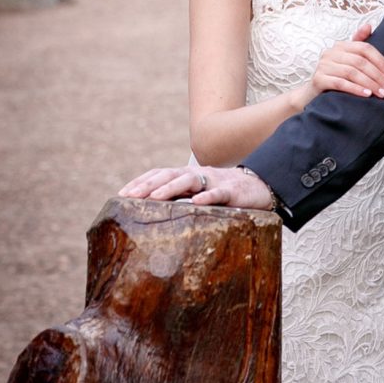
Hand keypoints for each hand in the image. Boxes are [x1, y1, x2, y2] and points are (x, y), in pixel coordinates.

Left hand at [117, 165, 272, 209]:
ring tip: (154, 197)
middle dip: (148, 185)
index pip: (160, 174)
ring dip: (171, 188)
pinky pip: (218, 193)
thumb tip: (154, 209)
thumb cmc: (227, 193)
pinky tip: (197, 203)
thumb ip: (182, 197)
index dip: (141, 181)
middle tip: (130, 196)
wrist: (261, 186)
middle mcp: (199, 175)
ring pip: (190, 181)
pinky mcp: (233, 192)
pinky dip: (207, 197)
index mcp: (190, 176)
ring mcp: (216, 181)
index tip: (122, 194)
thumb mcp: (201, 192)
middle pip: (170, 174)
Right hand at [296, 22, 383, 107]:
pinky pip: (340, 83)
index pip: (365, 48)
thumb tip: (368, 25)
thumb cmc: (335, 77)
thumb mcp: (348, 61)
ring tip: (381, 93)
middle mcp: (331, 52)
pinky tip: (366, 95)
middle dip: (377, 75)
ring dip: (369, 83)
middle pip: (360, 61)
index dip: (380, 60)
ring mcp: (323, 65)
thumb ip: (359, 45)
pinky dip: (355, 89)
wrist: (313, 94)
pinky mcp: (318, 79)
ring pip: (351, 72)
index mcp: (341, 46)